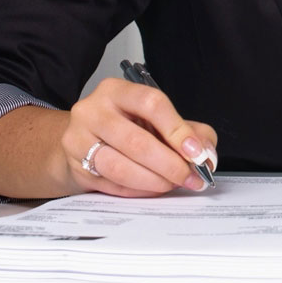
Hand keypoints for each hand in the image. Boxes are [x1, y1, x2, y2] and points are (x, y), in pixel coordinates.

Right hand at [61, 77, 218, 196]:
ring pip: (121, 168)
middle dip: (170, 164)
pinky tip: (154, 189)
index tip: (196, 152)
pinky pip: (112, 185)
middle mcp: (92, 111)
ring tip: (173, 184)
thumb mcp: (155, 118)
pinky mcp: (75, 168)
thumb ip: (187, 130)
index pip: (151, 104)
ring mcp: (79, 140)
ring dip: (155, 181)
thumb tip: (206, 153)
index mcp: (116, 91)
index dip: (178, 130)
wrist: (80, 139)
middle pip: (136, 141)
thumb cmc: (124, 125)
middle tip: (191, 177)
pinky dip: (139, 191)